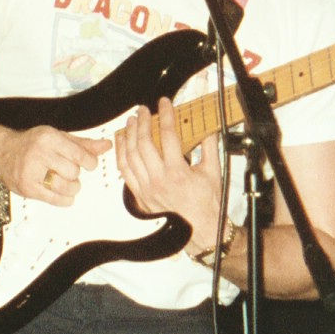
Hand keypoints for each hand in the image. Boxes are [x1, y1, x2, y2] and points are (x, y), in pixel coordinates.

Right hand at [0, 125, 106, 207]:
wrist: (2, 152)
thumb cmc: (31, 144)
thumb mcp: (57, 137)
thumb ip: (82, 144)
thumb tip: (106, 146)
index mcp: (48, 138)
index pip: (80, 155)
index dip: (90, 162)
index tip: (89, 164)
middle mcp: (39, 153)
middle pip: (73, 172)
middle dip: (76, 174)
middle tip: (69, 172)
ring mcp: (31, 171)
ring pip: (66, 187)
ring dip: (72, 188)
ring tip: (66, 183)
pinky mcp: (28, 188)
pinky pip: (55, 199)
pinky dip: (64, 199)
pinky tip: (62, 193)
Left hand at [114, 97, 225, 252]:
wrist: (200, 231)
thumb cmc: (207, 204)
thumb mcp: (213, 172)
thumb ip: (209, 146)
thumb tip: (208, 126)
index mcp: (178, 172)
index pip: (169, 135)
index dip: (165, 115)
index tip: (164, 102)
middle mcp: (159, 180)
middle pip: (144, 143)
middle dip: (142, 122)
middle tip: (143, 109)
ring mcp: (146, 188)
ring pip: (130, 156)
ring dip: (129, 135)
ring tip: (132, 121)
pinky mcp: (139, 195)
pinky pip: (124, 171)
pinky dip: (120, 154)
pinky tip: (121, 142)